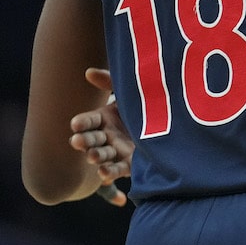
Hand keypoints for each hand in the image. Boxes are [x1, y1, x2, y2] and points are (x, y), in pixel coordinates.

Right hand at [69, 67, 134, 205]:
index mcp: (104, 118)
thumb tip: (88, 72)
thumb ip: (109, 81)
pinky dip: (110, 172)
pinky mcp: (129, 164)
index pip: (88, 121)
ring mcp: (117, 151)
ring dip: (96, 156)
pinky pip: (117, 169)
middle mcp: (107, 136)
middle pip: (92, 139)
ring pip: (102, 155)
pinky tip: (104, 173)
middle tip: (77, 140)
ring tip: (92, 155)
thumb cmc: (145, 103)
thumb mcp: (128, 91)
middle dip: (84, 140)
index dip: (82, 122)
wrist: (171, 121)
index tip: (75, 123)